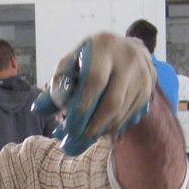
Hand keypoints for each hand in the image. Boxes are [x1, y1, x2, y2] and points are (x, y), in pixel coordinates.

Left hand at [33, 33, 155, 154]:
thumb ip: (57, 83)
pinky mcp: (148, 91)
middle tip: (74, 142)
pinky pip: (129, 118)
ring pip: (121, 114)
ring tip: (82, 137)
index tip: (69, 129)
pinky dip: (111, 128)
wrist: (128, 49)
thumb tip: (40, 110)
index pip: (95, 81)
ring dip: (100, 130)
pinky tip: (99, 129)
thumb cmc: (91, 58)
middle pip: (112, 103)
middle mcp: (128, 60)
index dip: (81, 108)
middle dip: (91, 127)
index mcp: (104, 46)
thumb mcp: (71, 62)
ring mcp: (142, 77)